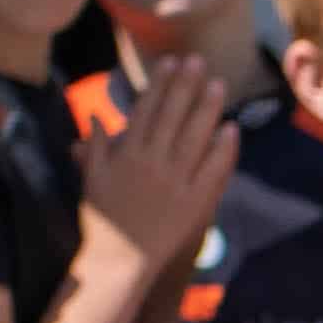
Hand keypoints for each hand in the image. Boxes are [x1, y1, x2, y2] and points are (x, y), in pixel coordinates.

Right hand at [74, 49, 234, 260]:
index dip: (159, 84)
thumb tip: (96, 117)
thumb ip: (95, 146)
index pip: (145, 110)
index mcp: (126, 154)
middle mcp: (151, 163)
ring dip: (207, 108)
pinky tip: (231, 129)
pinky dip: (222, 150)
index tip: (170, 62)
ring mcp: (174, 183)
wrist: (117, 262)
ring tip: (218, 83)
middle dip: (185, 85)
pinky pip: (212, 171)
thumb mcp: (91, 178)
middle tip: (198, 60)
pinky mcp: (193, 203)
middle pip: (172, 116)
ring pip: (194, 137)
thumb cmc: (102, 221)